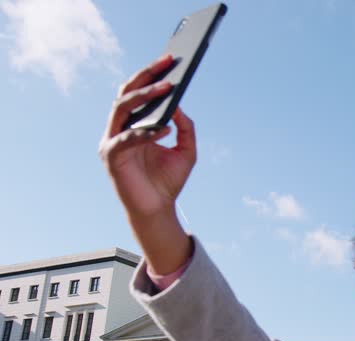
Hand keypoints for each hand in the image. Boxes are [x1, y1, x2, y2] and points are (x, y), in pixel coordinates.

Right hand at [98, 54, 196, 218]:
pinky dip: (145, 133)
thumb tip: (178, 104)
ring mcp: (112, 142)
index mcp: (134, 125)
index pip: (138, 93)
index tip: (170, 60)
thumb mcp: (186, 149)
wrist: (159, 209)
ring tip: (166, 88)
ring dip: (144, 97)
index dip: (152, 75)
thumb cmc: (169, 180)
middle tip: (166, 64)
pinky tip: (165, 129)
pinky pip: (126, 139)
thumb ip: (185, 127)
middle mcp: (119, 129)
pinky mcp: (111, 157)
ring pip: (122, 109)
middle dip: (146, 76)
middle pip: (127, 94)